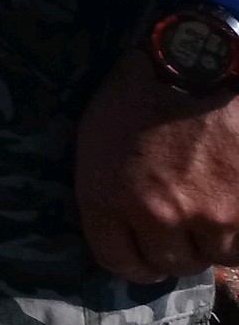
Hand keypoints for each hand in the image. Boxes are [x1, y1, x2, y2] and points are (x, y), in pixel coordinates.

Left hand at [76, 47, 238, 280]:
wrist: (202, 60)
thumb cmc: (143, 91)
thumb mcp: (98, 140)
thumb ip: (108, 195)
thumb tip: (126, 234)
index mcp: (109, 196)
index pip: (119, 262)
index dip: (135, 259)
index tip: (145, 249)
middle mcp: (161, 214)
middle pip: (172, 263)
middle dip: (175, 246)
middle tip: (184, 219)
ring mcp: (214, 214)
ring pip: (216, 255)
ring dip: (215, 237)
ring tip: (215, 203)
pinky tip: (234, 199)